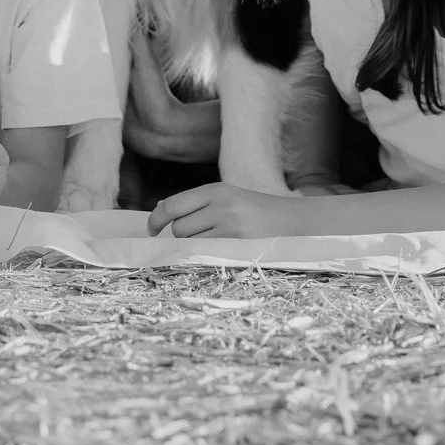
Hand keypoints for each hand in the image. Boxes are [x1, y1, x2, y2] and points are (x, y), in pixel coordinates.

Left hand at [148, 183, 308, 239]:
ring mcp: (230, 225)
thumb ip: (196, 203)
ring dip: (193, 246)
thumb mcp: (227, 198)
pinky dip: (205, 254)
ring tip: (212, 242)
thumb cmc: (255, 210)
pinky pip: (207, 252)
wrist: (293, 220)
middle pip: (179, 227)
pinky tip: (216, 251)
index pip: (173, 205)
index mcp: (215, 190)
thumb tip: (161, 209)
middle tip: (188, 239)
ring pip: (191, 242)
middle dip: (178, 236)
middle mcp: (221, 204)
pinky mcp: (239, 243)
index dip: (156, 219)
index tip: (151, 230)